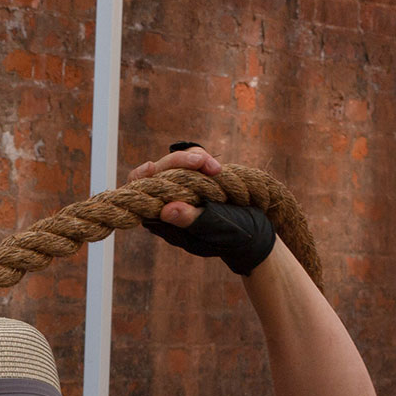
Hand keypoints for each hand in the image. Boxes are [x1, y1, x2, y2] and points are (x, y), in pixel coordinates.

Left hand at [128, 144, 276, 275]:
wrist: (254, 232)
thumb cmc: (233, 235)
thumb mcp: (213, 230)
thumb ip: (191, 221)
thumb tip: (165, 211)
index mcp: (163, 218)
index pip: (141, 193)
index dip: (142, 178)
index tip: (151, 167)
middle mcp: (168, 201)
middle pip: (159, 170)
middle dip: (179, 162)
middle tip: (204, 163)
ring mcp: (182, 187)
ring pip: (176, 162)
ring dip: (195, 160)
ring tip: (217, 169)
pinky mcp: (196, 177)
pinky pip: (192, 160)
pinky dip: (203, 160)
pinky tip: (216, 168)